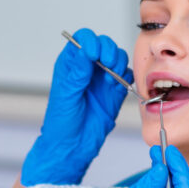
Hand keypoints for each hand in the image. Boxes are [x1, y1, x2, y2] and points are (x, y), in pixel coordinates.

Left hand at [21, 28, 131, 185]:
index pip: (82, 40)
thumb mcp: (66, 96)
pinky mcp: (115, 92)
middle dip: (108, 50)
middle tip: (107, 63)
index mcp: (70, 65)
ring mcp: (102, 79)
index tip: (93, 53)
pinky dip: (126, 77)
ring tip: (111, 79)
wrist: (73, 147)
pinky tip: (117, 86)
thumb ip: (76, 73)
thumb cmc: (61, 124)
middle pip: (104, 45)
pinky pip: (127, 76)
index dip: (90, 41)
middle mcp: (88, 69)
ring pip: (117, 57)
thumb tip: (83, 50)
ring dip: (118, 63)